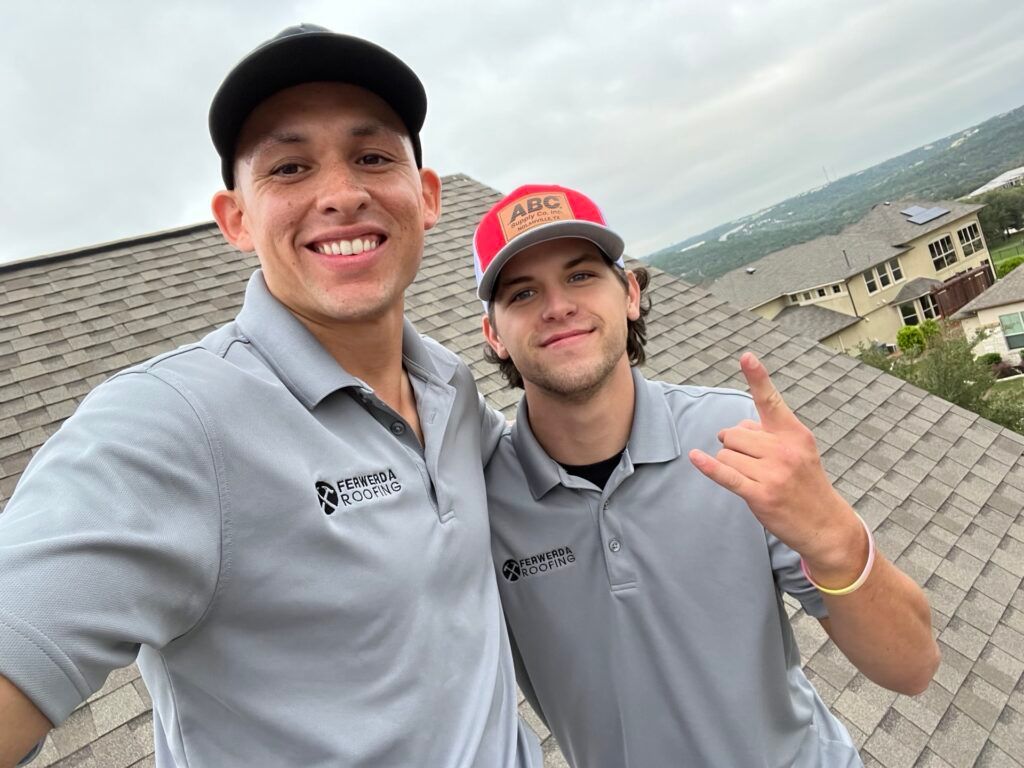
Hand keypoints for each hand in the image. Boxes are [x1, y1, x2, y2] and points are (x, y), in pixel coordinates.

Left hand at [688, 352, 863, 577]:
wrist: (825, 525)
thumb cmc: (805, 483)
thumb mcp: (797, 451)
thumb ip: (767, 433)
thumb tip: (735, 428)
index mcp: (794, 433)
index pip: (770, 401)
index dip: (757, 377)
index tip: (746, 356)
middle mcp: (784, 449)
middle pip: (734, 434)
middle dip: (734, 446)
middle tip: (753, 464)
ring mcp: (772, 473)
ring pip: (727, 454)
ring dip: (730, 465)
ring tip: (753, 478)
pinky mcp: (760, 494)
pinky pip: (726, 475)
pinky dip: (708, 467)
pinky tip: (695, 457)